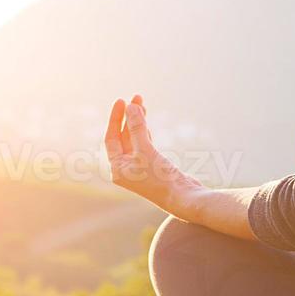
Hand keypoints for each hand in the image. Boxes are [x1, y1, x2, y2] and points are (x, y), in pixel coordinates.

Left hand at [104, 95, 199, 213]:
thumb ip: (136, 127)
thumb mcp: (145, 150)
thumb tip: (131, 106)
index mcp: (117, 169)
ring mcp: (139, 169)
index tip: (122, 100)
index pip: (111, 138)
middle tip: (136, 98)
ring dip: (138, 122)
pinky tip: (146, 122)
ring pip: (134, 139)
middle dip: (129, 117)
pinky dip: (145, 132)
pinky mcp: (153, 167)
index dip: (115, 118)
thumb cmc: (161, 177)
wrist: (183, 197)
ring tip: (142, 104)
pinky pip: (144, 145)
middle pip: (123, 137)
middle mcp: (125, 169)